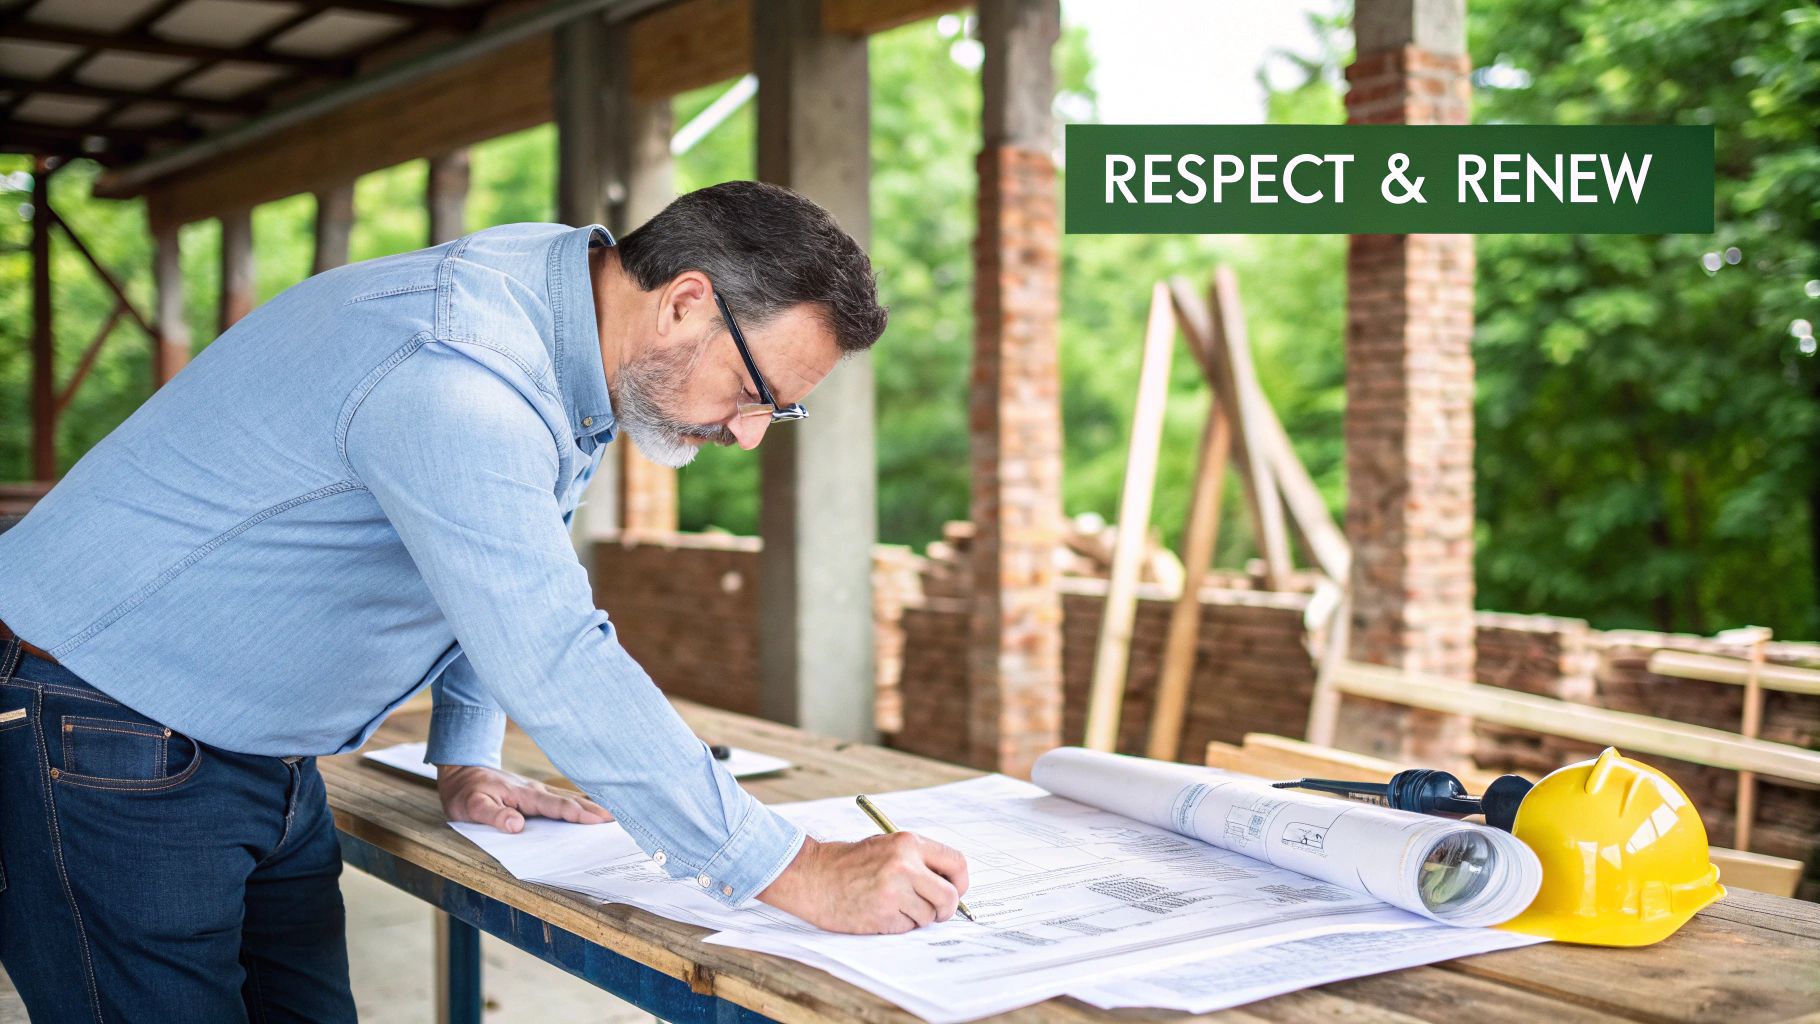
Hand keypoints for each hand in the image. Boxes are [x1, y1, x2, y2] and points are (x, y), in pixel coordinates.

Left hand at [436, 765, 612, 832]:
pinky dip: (582, 805)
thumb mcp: (471, 805)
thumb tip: (517, 825)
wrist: (461, 772)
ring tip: (617, 817)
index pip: (558, 807)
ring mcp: (538, 792)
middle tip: (623, 820)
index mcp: (525, 795)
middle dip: (598, 810)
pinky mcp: (536, 795)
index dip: (580, 815)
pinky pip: (564, 801)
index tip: (602, 821)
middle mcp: (537, 792)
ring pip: (571, 799)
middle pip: (573, 802)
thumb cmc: (465, 792)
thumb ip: (494, 815)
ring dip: (594, 807)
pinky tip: (593, 811)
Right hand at [756, 833, 969, 933]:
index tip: (955, 892)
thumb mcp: (886, 845)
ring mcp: (893, 892)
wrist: (811, 875)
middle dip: (945, 909)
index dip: (960, 883)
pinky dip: (897, 925)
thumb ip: (919, 860)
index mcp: (908, 843)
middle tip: (934, 910)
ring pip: (928, 916)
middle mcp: (904, 866)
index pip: (957, 863)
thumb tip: (953, 884)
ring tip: (892, 905)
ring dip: (916, 917)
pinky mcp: (881, 915)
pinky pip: (907, 928)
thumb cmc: (849, 862)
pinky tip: (878, 912)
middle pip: (949, 897)